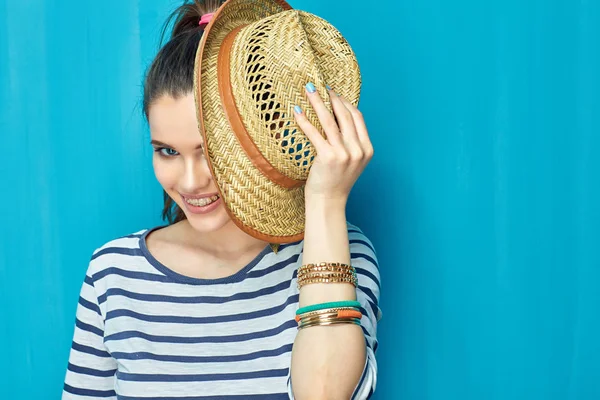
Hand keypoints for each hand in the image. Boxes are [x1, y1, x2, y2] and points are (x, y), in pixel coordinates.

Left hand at [293, 83, 373, 202]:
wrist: (329, 202)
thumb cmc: (336, 181)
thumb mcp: (351, 161)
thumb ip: (351, 142)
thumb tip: (338, 117)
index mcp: (367, 149)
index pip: (357, 117)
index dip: (345, 102)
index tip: (333, 92)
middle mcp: (358, 150)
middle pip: (344, 115)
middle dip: (331, 98)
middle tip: (318, 86)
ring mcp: (344, 154)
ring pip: (329, 121)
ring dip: (317, 102)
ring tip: (308, 91)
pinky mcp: (328, 157)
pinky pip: (314, 133)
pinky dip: (304, 120)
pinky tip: (296, 111)